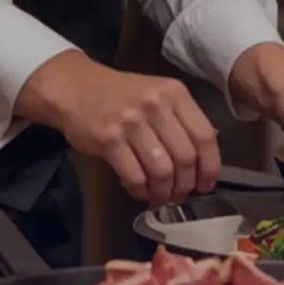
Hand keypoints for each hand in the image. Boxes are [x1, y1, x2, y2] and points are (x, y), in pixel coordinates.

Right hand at [18, 51, 218, 205]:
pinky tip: (139, 191)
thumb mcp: (158, 96)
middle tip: (179, 195)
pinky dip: (141, 191)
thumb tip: (203, 162)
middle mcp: (156, 105)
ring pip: (162, 171)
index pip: (205, 136)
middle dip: (185, 186)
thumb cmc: (120, 95)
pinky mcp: (108, 139)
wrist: (74, 87)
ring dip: (164, 192)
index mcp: (175, 94)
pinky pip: (135, 176)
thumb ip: (181, 121)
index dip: (209, 168)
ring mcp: (131, 121)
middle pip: (185, 158)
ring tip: (160, 197)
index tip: (205, 186)